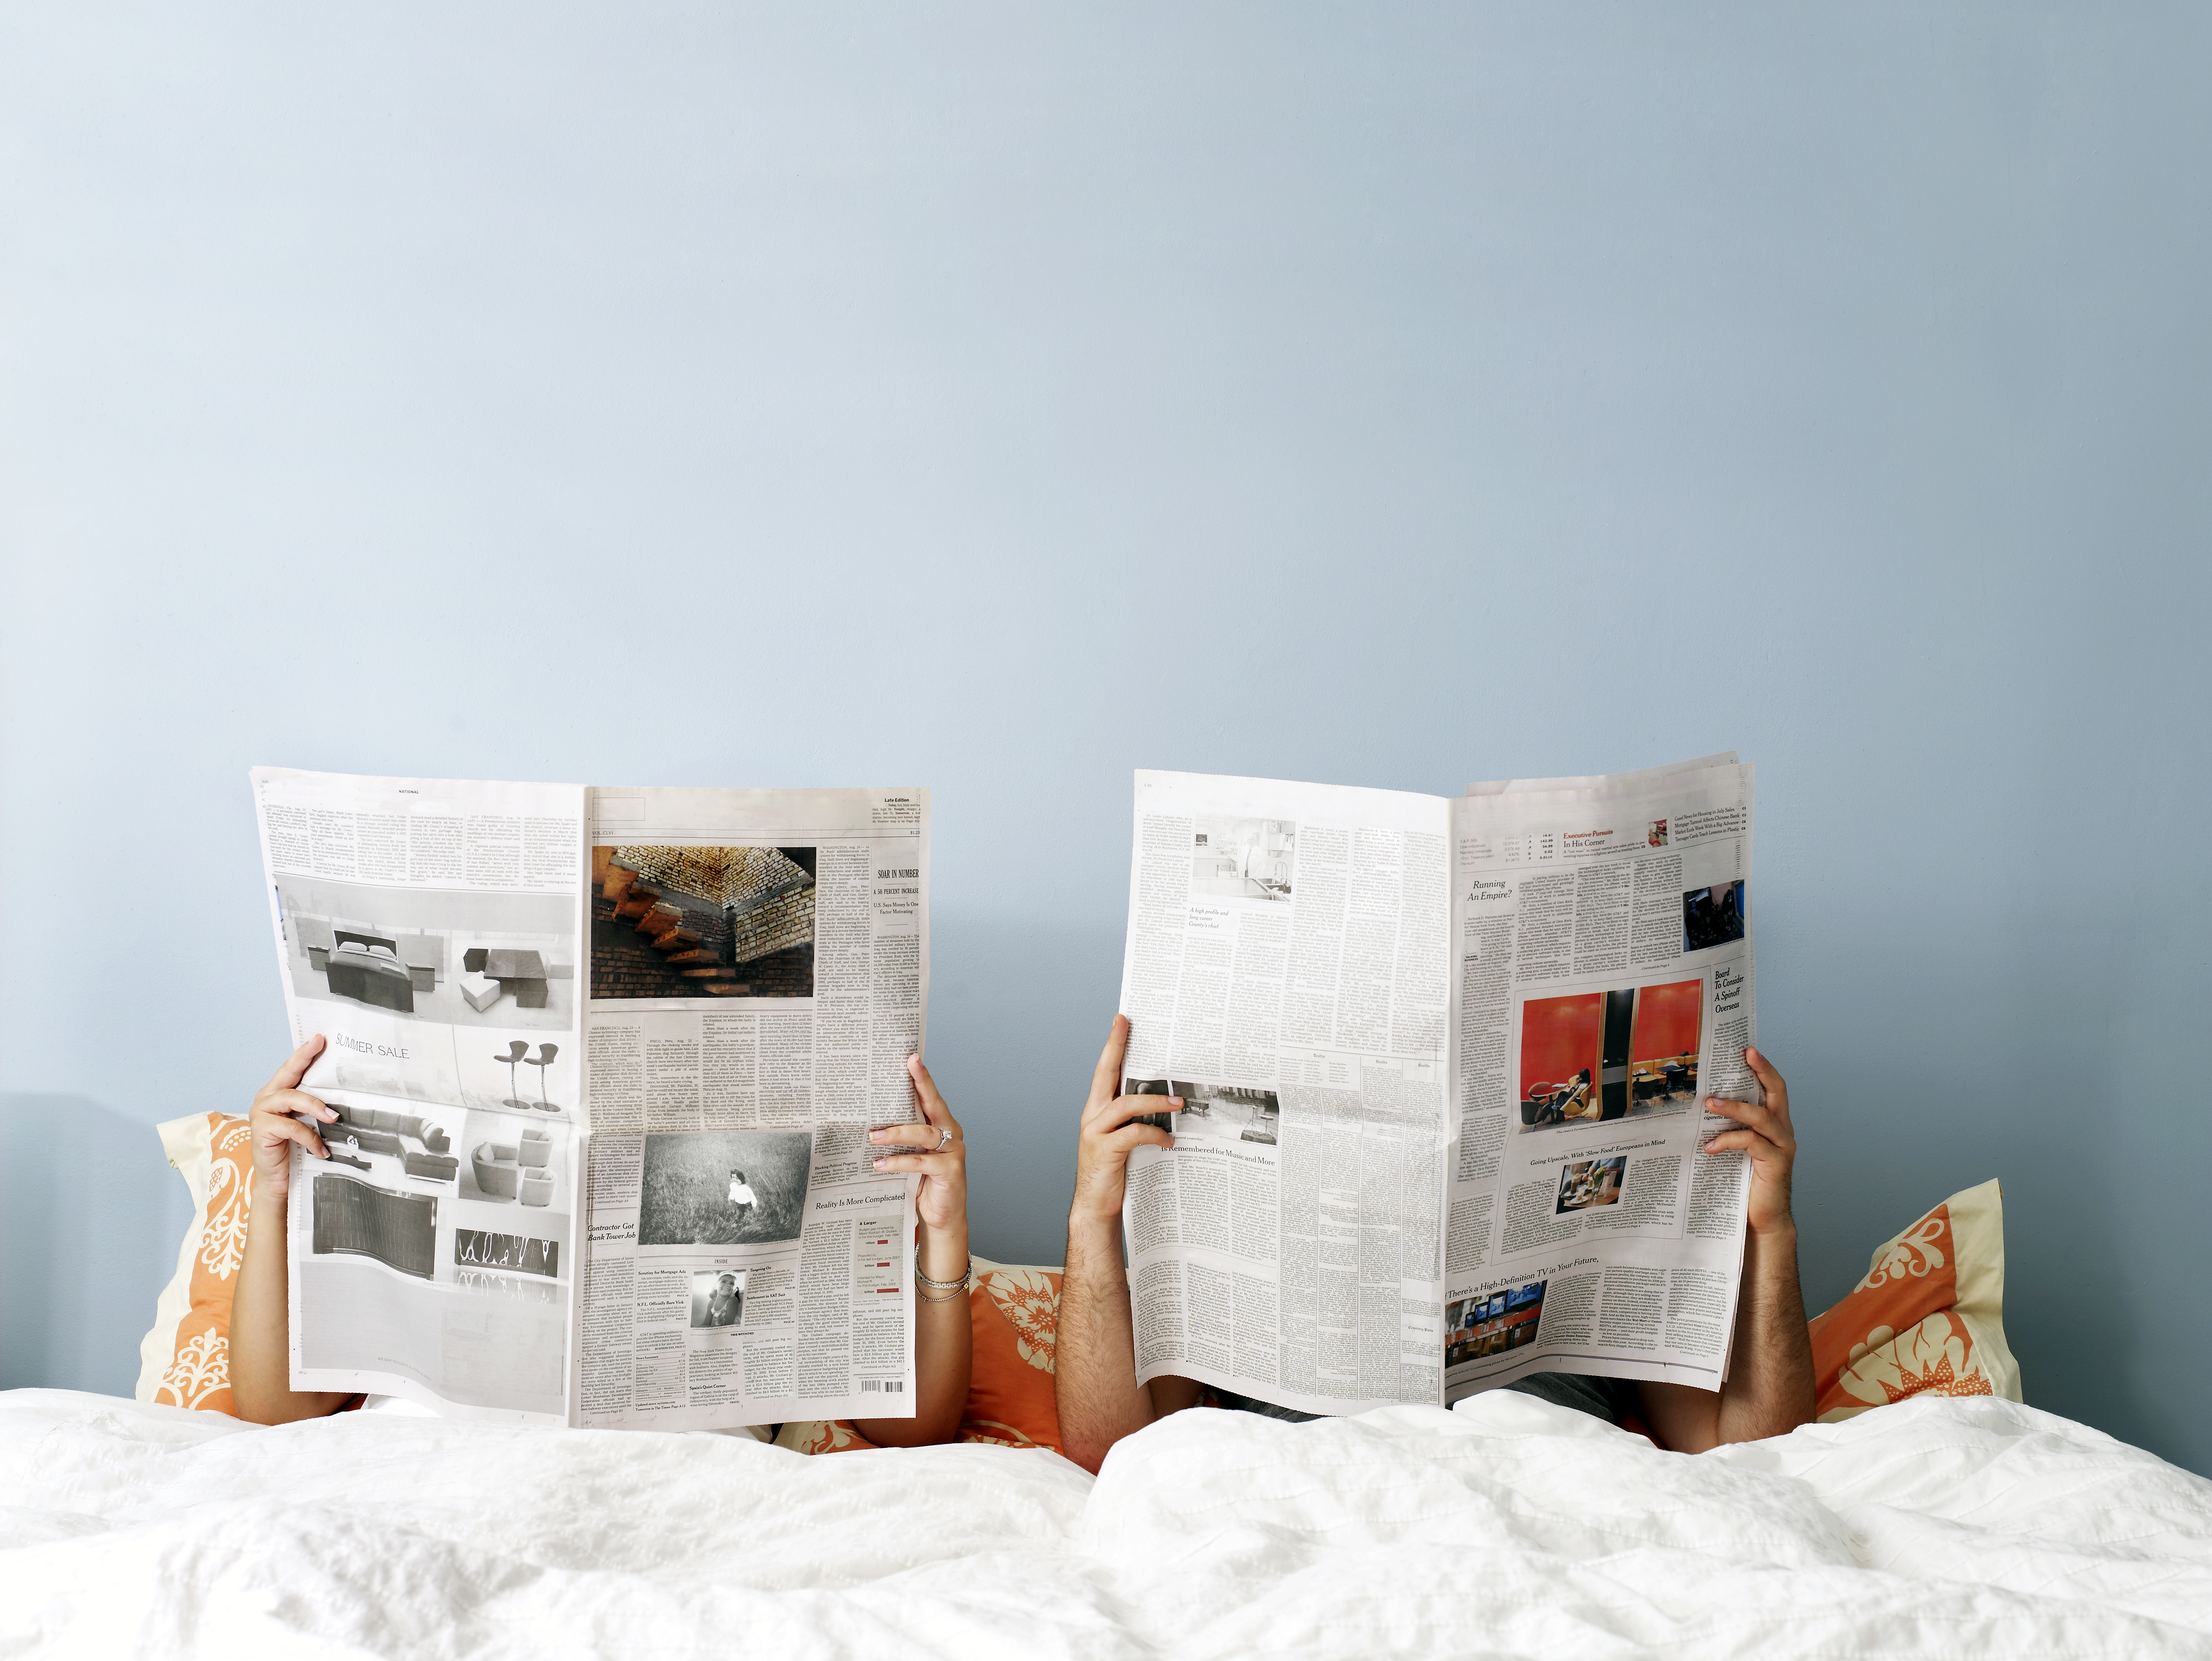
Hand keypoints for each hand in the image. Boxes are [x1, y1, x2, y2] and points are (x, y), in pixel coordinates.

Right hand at [249, 1035, 336, 1199]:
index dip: (304, 1053)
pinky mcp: (262, 1130)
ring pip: (291, 1098)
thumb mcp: (307, 1122)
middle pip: (287, 1074)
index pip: (292, 1068)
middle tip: (320, 1046)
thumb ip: (315, 1106)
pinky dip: (310, 1137)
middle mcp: (266, 1098)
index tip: (319, 1038)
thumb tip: (345, 1093)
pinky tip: (322, 1149)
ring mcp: (261, 1113)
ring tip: (334, 1118)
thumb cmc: (294, 1148)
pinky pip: (291, 1127)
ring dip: (315, 1106)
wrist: (278, 1180)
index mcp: (277, 1092)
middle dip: (304, 1058)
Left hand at [871, 1055, 966, 1239]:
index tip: (912, 1058)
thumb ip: (902, 1138)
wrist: (941, 1217)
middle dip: (921, 1085)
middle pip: (934, 1105)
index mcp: (942, 1125)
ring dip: (896, 1133)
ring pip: (924, 1134)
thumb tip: (870, 1122)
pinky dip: (899, 1162)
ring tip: (873, 1136)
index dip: (923, 1077)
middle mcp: (951, 1133)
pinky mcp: (950, 1170)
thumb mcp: (911, 1155)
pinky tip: (880, 1164)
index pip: (931, 1097)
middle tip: (906, 1068)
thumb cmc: (923, 1183)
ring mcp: (953, 1151)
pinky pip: (921, 1162)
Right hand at [1070, 1014, 1175, 1226]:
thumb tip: (1167, 1098)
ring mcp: (1096, 1132)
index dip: (1112, 1044)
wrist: (1096, 1207)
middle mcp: (1093, 1116)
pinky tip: (1170, 1140)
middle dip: (1117, 1047)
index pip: (1104, 1070)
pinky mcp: (1105, 1150)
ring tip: (1179, 1102)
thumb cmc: (1114, 1171)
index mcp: (1098, 1110)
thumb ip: (1136, 1118)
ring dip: (1155, 1101)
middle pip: (1105, 1074)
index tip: (1121, 1019)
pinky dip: (1155, 1134)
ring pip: (1126, 1104)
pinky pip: (1134, 1133)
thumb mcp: (1124, 1138)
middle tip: (1128, 1025)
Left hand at [1703, 1046, 1795, 1234]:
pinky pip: (1752, 1144)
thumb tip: (1699, 1104)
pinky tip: (1710, 1146)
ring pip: (1762, 1117)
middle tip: (1746, 1055)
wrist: (1759, 1218)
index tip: (1748, 1049)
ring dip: (1735, 1107)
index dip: (1764, 1067)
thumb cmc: (1744, 1180)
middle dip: (1762, 1071)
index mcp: (1773, 1123)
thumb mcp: (1735, 1147)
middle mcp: (1782, 1131)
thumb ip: (1727, 1127)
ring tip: (1710, 1103)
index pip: (1773, 1088)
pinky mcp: (1776, 1164)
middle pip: (1777, 1093)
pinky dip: (1730, 1140)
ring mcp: (1782, 1147)